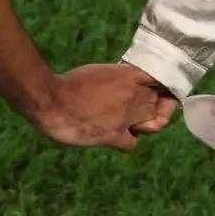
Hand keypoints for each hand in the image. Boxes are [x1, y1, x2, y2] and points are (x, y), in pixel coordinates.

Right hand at [35, 63, 174, 151]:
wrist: (50, 100)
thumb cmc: (69, 84)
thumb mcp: (98, 72)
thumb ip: (118, 78)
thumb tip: (127, 85)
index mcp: (128, 74)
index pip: (163, 79)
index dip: (164, 87)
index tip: (160, 91)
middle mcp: (132, 93)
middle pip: (157, 102)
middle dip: (151, 106)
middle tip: (133, 108)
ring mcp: (126, 115)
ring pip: (153, 123)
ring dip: (143, 124)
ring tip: (128, 123)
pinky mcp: (115, 134)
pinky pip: (134, 142)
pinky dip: (127, 141)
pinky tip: (115, 137)